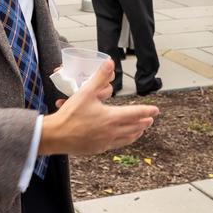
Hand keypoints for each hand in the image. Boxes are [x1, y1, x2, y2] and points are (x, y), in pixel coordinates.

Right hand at [39, 60, 157, 156]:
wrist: (56, 136)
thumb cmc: (70, 115)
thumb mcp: (85, 92)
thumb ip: (99, 77)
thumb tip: (109, 63)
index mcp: (111, 117)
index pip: (135, 113)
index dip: (146, 111)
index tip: (156, 110)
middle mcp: (111, 132)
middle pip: (134, 127)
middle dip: (143, 122)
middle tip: (150, 120)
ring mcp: (105, 142)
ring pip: (126, 138)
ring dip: (136, 133)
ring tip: (141, 130)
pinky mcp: (98, 149)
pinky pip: (116, 145)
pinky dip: (123, 140)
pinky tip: (121, 139)